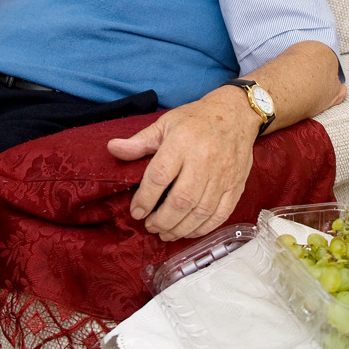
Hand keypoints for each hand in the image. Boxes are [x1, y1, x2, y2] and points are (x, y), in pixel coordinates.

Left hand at [107, 89, 258, 240]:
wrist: (235, 115)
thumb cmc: (196, 120)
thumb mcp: (164, 124)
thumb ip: (139, 141)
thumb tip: (113, 148)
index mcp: (181, 143)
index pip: (159, 176)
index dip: (145, 198)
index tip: (136, 211)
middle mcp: (203, 161)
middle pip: (181, 200)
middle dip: (162, 220)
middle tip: (150, 226)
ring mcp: (222, 176)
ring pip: (201, 211)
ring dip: (181, 228)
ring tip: (165, 233)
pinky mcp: (235, 186)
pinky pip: (221, 214)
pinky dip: (203, 228)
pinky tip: (189, 231)